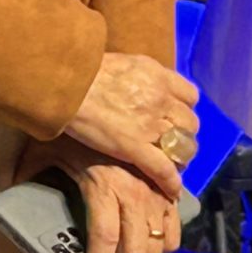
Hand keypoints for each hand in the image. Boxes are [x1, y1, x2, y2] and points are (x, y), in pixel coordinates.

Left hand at [20, 140, 179, 252]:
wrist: (107, 100)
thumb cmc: (73, 126)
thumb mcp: (44, 148)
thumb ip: (27, 172)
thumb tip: (10, 191)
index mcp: (103, 188)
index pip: (104, 240)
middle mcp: (135, 193)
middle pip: (137, 250)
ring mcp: (155, 192)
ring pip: (159, 243)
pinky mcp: (168, 189)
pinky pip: (175, 227)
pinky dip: (164, 243)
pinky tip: (147, 245)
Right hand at [60, 50, 197, 199]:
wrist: (62, 84)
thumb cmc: (82, 70)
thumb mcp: (121, 61)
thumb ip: (140, 73)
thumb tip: (141, 83)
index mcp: (157, 76)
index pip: (189, 96)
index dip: (182, 108)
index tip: (173, 115)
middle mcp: (160, 99)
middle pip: (189, 123)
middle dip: (182, 134)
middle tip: (169, 141)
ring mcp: (149, 125)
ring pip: (182, 147)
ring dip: (178, 156)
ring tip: (169, 162)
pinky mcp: (134, 147)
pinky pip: (162, 169)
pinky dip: (170, 181)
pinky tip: (171, 191)